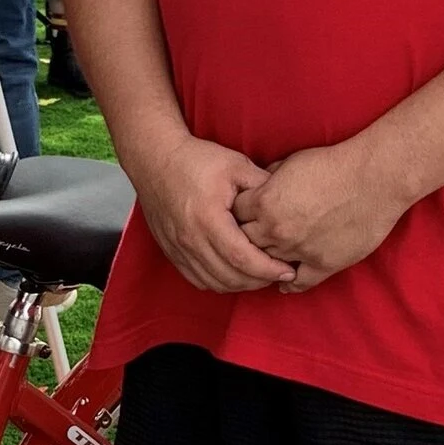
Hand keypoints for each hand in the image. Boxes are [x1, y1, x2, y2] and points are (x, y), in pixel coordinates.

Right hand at [131, 131, 289, 292]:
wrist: (155, 160)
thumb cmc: (195, 160)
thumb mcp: (236, 165)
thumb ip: (264, 186)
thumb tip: (288, 205)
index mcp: (208, 219)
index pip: (243, 258)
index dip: (268, 270)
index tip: (287, 272)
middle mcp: (190, 239)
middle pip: (230, 277)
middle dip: (259, 281)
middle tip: (279, 275)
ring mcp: (178, 248)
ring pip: (214, 283)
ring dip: (240, 285)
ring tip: (260, 276)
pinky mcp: (171, 252)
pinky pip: (197, 280)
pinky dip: (219, 283)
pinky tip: (234, 274)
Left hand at [232, 133, 414, 291]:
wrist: (374, 178)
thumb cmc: (334, 164)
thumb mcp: (291, 162)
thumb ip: (269, 179)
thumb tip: (258, 187)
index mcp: (265, 202)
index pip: (233, 216)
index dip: (236, 214)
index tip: (241, 216)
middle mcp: (276, 230)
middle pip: (244, 243)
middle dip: (244, 239)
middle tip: (249, 240)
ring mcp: (299, 250)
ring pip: (268, 265)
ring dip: (266, 262)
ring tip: (263, 261)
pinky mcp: (323, 264)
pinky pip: (298, 282)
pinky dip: (289, 284)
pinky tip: (285, 283)